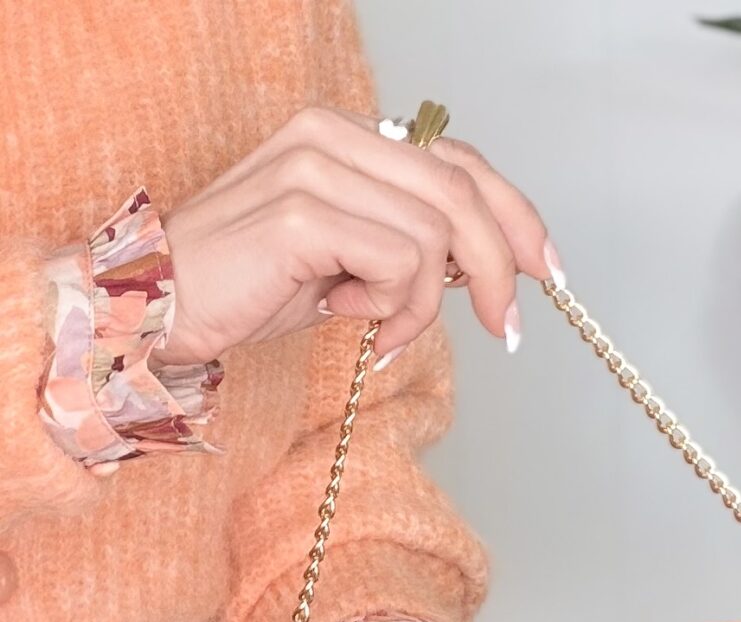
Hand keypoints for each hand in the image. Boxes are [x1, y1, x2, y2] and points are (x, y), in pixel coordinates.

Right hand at [154, 105, 559, 365]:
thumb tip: (474, 268)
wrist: (160, 310)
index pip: (455, 158)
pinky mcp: (303, 212)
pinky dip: (400, 310)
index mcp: (345, 134)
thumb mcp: (344, 260)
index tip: (545, 269)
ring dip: (429, 304)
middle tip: (505, 326)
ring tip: (390, 333)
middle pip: (460, 188)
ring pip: (436, 232)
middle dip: (499, 265)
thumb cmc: (248, 289)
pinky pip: (401, 263)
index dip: (513, 212)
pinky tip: (362, 325)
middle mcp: (332, 133)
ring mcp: (316, 165)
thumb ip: (404, 243)